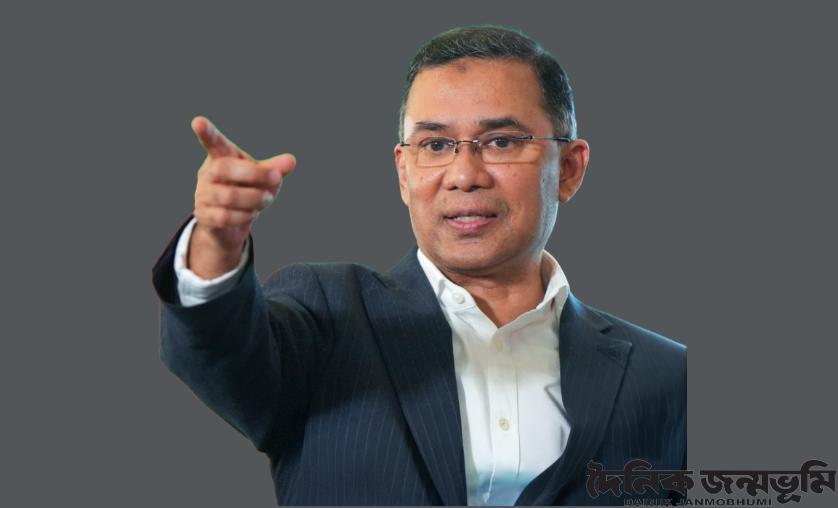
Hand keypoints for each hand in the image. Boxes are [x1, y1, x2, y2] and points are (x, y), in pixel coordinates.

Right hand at [188, 116, 295, 278]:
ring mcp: (203, 194)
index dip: (206, 132)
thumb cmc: (247, 190)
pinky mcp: (204, 215)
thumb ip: (275, 168)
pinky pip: (225, 217)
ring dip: (254, 198)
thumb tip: (291, 161)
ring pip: (229, 196)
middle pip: (225, 168)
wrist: (229, 223)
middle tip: (277, 179)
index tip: (198, 121)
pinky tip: (252, 214)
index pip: (213, 142)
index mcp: (221, 157)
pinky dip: (245, 216)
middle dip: (255, 174)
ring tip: (268, 199)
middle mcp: (208, 173)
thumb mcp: (264, 177)